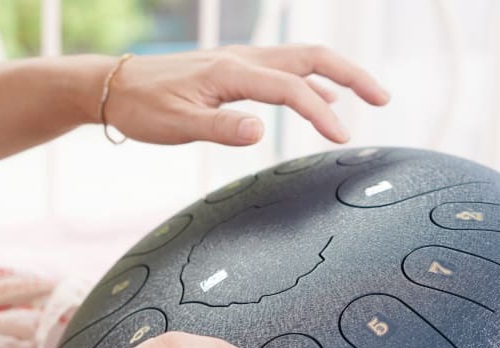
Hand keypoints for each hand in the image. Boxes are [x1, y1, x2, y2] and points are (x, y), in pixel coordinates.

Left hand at [102, 44, 389, 145]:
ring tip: (365, 97)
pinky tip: (320, 98)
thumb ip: (221, 129)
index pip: (292, 88)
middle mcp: (242, 59)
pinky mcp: (235, 70)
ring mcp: (241, 62)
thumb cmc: (144, 108)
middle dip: (352, 74)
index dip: (322, 112)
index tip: (343, 137)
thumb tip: (261, 132)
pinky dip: (311, 81)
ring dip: (336, 74)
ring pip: (301, 59)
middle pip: (311, 57)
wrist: (116, 86)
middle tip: (383, 98)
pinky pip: (284, 69)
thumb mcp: (177, 126)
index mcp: (232, 72)